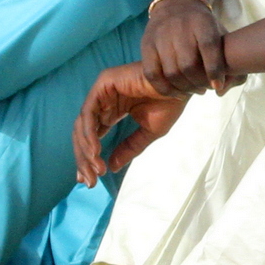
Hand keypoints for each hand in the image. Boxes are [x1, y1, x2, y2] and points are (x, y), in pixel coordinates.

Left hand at [72, 63, 185, 184]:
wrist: (181, 85)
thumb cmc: (170, 103)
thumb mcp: (149, 132)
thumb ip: (129, 148)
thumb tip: (110, 167)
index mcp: (112, 109)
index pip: (93, 135)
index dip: (88, 158)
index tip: (90, 180)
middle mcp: (103, 100)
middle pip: (83, 132)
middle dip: (84, 158)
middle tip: (90, 180)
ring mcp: (101, 91)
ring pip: (82, 124)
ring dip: (86, 149)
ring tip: (95, 167)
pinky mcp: (103, 84)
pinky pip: (88, 113)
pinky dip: (89, 133)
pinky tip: (95, 151)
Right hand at [141, 0, 235, 96]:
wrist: (176, 6)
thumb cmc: (204, 27)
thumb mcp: (221, 34)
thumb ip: (229, 62)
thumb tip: (222, 91)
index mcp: (203, 22)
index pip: (209, 47)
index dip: (215, 70)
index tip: (218, 85)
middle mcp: (180, 28)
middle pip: (188, 65)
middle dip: (199, 83)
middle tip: (206, 88)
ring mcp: (160, 37)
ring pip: (171, 72)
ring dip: (184, 88)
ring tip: (194, 90)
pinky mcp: (146, 46)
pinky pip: (152, 74)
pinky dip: (165, 89)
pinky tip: (177, 92)